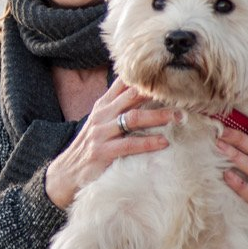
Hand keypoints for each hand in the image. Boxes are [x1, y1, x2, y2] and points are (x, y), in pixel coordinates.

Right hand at [44, 79, 176, 209]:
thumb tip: (144, 97)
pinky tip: (164, 142)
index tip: (168, 75)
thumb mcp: (101, 122)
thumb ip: (119, 109)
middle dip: (157, 94)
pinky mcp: (103, 152)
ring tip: (179, 117)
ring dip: (158, 116)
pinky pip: (129, 144)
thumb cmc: (90, 147)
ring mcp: (101, 133)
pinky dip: (148, 142)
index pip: (123, 83)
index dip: (144, 78)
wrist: (66, 173)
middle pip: (132, 96)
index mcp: (103, 105)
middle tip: (182, 95)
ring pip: (134, 118)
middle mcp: (102, 115)